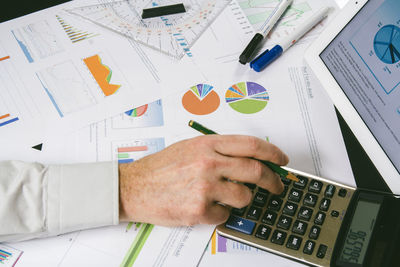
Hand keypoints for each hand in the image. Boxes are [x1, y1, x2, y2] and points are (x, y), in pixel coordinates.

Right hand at [118, 135, 288, 225]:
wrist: (134, 187)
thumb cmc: (160, 168)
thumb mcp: (189, 147)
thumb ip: (218, 150)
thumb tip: (247, 158)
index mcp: (207, 144)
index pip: (252, 145)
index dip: (273, 153)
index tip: (282, 160)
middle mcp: (208, 163)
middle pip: (256, 171)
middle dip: (273, 181)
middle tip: (277, 186)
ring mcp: (205, 187)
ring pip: (245, 196)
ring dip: (243, 199)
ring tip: (227, 198)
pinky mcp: (200, 210)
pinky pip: (226, 215)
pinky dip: (222, 213)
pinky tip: (207, 207)